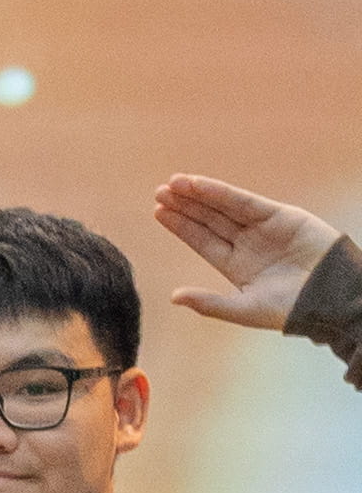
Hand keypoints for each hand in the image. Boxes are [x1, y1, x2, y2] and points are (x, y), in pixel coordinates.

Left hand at [152, 174, 341, 329]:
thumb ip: (209, 303)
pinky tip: (198, 184)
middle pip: (209, 220)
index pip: (202, 240)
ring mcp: (264, 228)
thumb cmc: (291, 309)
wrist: (331, 297)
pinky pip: (244, 201)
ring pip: (223, 207)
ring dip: (198, 194)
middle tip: (159, 192)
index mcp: (237, 265)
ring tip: (173, 183)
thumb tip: (173, 297)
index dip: (182, 226)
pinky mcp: (281, 215)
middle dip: (185, 205)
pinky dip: (221, 192)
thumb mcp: (244, 309)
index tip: (159, 211)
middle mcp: (248, 243)